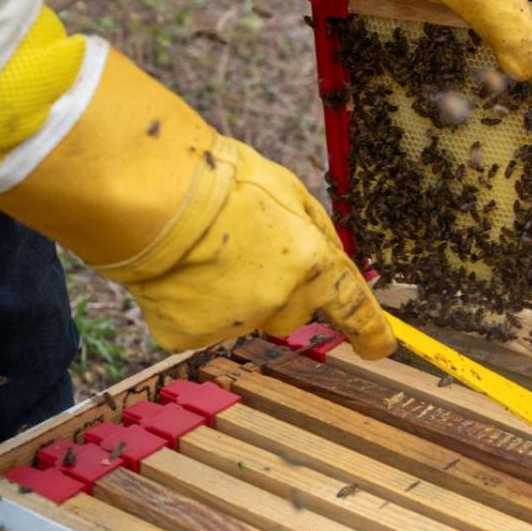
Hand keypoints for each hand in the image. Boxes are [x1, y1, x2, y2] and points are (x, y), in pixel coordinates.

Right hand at [107, 134, 396, 357]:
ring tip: (206, 251)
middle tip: (247, 247)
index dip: (370, 332)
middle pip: (293, 309)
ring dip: (235, 292)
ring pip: (247, 315)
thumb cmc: (223, 182)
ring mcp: (234, 323)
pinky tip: (181, 271)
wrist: (152, 196)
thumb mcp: (291, 192)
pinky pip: (203, 323)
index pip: (352, 308)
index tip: (379, 348)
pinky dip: (195, 302)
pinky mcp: (188, 336)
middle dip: (280, 286)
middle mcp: (280, 302)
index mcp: (312, 265)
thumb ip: (318, 232)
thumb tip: (331, 255)